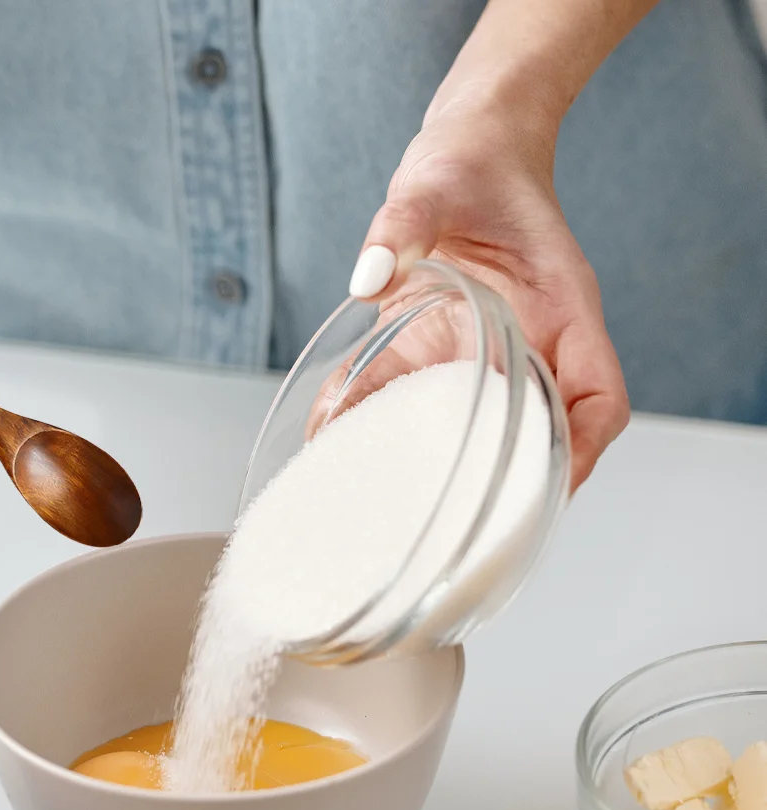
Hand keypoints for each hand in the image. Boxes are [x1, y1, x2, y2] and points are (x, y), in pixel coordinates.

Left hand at [338, 97, 628, 491]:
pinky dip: (386, 422)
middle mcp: (530, 343)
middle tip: (463, 524)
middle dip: (510, 481)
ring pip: (480, 427)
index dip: (582, 449)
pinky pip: (418, 398)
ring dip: (443, 463)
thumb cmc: (471, 164)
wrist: (463, 155)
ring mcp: (485, 352)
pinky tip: (342, 438)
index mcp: (561, 310)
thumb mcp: (437, 182)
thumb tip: (370, 275)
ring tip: (392, 501)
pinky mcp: (438, 349)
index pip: (598, 398)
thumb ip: (404, 224)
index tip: (551, 486)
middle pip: (541, 432)